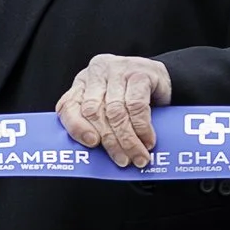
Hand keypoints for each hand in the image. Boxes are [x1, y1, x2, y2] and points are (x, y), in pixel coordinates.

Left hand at [55, 54, 167, 168]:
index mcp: (82, 82)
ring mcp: (118, 70)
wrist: (160, 77)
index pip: (69, 105)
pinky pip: (137, 106)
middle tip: (122, 160)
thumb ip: (96, 123)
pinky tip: (147, 140)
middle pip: (94, 111)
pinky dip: (142, 127)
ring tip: (138, 155)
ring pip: (116, 111)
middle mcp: (97, 72)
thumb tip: (96, 155)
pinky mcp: (140, 73)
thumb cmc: (129, 95)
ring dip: (128, 139)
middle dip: (109, 141)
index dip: (76, 126)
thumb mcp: (107, 105)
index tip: (91, 144)